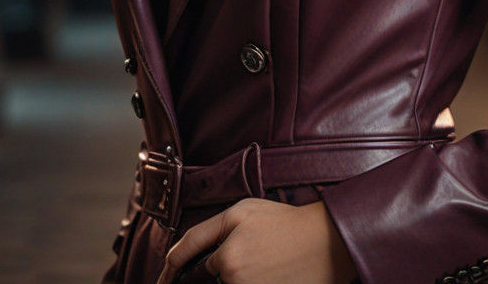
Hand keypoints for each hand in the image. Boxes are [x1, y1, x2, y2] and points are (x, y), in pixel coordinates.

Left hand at [155, 197, 357, 283]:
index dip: (171, 271)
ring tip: (264, 260)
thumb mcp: (242, 211)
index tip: (162, 279)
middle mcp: (236, 282)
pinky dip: (255, 279)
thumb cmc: (283, 222)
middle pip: (214, 278)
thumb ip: (207, 233)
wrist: (325, 242)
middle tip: (251, 251)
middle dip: (222, 267)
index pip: (189, 265)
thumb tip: (189, 260)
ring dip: (237, 276)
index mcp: (227, 260)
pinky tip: (270, 271)